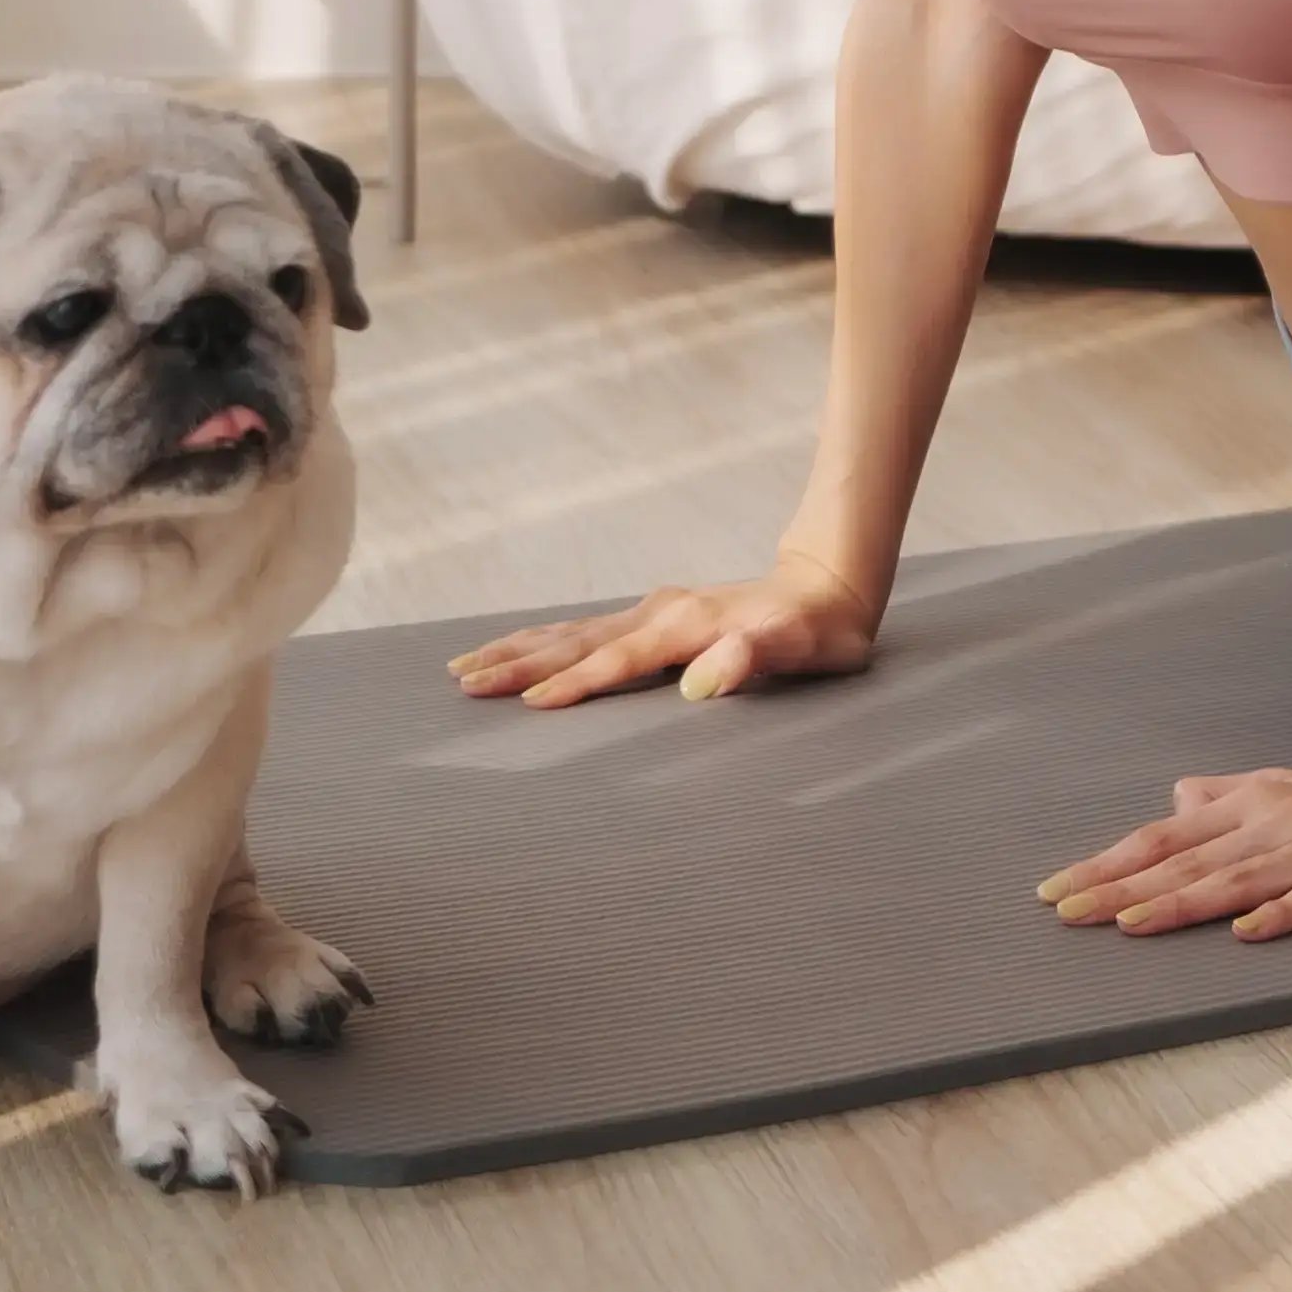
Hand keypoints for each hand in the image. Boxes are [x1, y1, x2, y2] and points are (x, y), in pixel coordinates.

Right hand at [445, 561, 882, 707]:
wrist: (830, 587)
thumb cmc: (820, 630)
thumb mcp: (800, 648)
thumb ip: (751, 659)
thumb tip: (700, 685)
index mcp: (685, 625)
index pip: (617, 661)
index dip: (574, 683)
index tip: (525, 705)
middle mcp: (659, 613)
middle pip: (574, 641)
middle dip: (516, 662)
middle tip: (461, 683)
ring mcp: (653, 611)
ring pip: (570, 632)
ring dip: (518, 649)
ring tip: (465, 666)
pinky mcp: (654, 617)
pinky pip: (584, 631)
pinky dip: (543, 641)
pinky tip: (522, 649)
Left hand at [1041, 752, 1291, 940]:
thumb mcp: (1281, 789)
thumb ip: (1224, 798)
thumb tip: (1173, 804)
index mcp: (1249, 801)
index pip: (1163, 837)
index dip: (1107, 863)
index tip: (1055, 890)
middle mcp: (1273, 822)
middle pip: (1185, 861)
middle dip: (1119, 888)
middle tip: (1063, 913)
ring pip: (1234, 881)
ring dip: (1177, 904)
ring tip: (1125, 924)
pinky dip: (1277, 915)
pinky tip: (1242, 934)